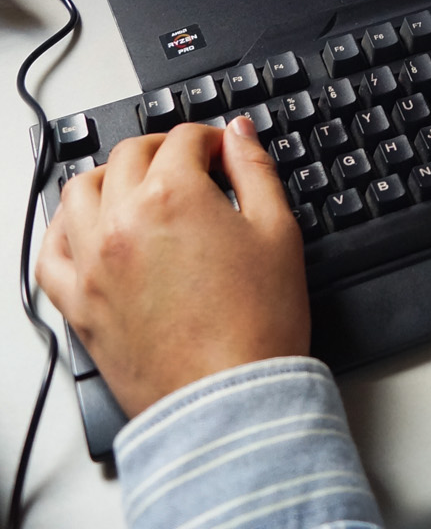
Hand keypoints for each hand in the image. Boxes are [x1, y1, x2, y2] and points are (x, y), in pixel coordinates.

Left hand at [36, 113, 308, 417]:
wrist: (229, 401)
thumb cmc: (257, 324)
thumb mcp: (277, 230)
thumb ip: (255, 169)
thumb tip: (239, 133)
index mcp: (173, 195)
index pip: (185, 139)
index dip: (213, 140)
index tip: (225, 154)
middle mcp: (123, 221)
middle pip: (130, 155)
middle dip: (164, 149)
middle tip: (190, 164)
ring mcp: (93, 264)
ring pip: (80, 191)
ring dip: (110, 176)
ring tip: (137, 186)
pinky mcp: (79, 305)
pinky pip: (50, 254)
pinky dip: (63, 230)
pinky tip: (86, 228)